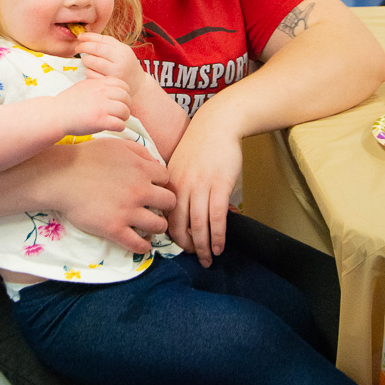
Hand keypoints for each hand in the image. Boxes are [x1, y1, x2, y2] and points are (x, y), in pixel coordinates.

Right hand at [57, 76, 130, 135]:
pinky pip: (120, 124)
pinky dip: (119, 127)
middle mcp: (102, 93)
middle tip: (120, 113)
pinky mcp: (100, 121)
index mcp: (99, 84)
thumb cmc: (68, 102)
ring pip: (125, 111)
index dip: (124, 94)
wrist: (56, 114)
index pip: (123, 86)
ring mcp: (102, 107)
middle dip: (126, 106)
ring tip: (117, 120)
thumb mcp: (84, 85)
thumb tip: (111, 88)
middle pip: (126, 98)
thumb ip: (99, 85)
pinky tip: (113, 127)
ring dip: (123, 118)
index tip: (120, 101)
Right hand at [61, 139, 175, 254]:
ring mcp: (128, 211)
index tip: (153, 188)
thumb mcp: (117, 144)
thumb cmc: (86, 157)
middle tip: (155, 207)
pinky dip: (144, 246)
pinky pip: (139, 244)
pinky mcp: (114, 229)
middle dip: (164, 205)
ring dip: (157, 226)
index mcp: (142, 169)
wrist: (61, 176)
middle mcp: (140, 191)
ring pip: (160, 226)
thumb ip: (140, 152)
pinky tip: (142, 243)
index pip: (166, 178)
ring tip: (149, 226)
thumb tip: (156, 164)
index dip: (160, 183)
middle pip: (169, 202)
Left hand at [77, 32, 143, 95]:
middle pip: (96, 49)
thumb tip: (86, 38)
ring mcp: (115, 72)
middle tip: (78, 48)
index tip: (80, 36)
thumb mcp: (122, 52)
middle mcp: (120, 60)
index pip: (102, 39)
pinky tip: (91, 71)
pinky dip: (88, 71)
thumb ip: (108, 45)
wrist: (139, 86)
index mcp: (123, 50)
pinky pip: (91, 74)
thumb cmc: (126, 67)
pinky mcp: (108, 83)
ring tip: (86, 60)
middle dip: (84, 46)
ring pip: (92, 62)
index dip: (89, 36)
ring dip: (85, 60)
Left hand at [167, 116, 242, 266]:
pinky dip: (218, 236)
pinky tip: (219, 246)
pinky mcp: (220, 186)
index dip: (171, 235)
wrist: (218, 124)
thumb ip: (176, 185)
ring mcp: (201, 186)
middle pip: (179, 225)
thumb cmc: (200, 144)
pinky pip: (217, 218)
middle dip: (187, 247)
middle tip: (194, 259)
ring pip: (198, 225)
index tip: (179, 246)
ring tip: (208, 259)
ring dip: (203, 247)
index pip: (165, 217)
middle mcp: (182, 186)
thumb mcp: (179, 163)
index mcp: (169, 182)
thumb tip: (179, 208)